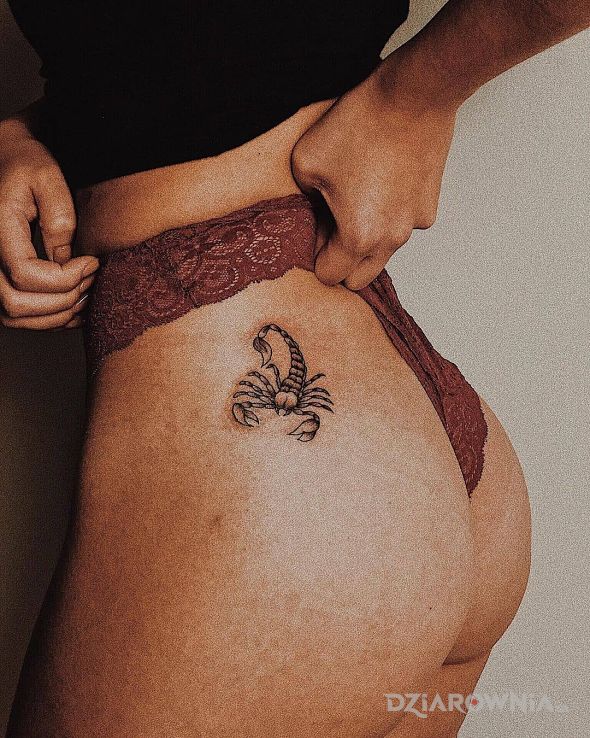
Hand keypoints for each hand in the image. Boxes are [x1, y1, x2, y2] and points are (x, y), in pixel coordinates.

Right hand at [0, 124, 97, 329]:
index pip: (24, 273)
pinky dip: (48, 317)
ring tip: (85, 292)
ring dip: (56, 314)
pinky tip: (75, 303)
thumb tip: (67, 262)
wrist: (6, 160)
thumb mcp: (48, 178)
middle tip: (90, 278)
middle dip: (62, 299)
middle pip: (15, 304)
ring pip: (14, 316)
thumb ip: (59, 220)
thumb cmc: (26, 164)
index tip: (91, 262)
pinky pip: (17, 314)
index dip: (64, 278)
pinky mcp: (0, 278)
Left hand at [290, 53, 458, 289]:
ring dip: (367, 240)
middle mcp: (390, 240)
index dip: (315, 258)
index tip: (314, 233)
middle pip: (360, 278)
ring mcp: (414, 225)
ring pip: (383, 253)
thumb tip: (316, 214)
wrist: (412, 95)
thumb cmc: (361, 125)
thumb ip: (304, 202)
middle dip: (342, 264)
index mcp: (357, 238)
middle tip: (330, 228)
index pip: (330, 277)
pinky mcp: (429, 206)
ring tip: (357, 199)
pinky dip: (390, 217)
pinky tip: (383, 184)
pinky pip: (403, 225)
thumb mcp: (306, 162)